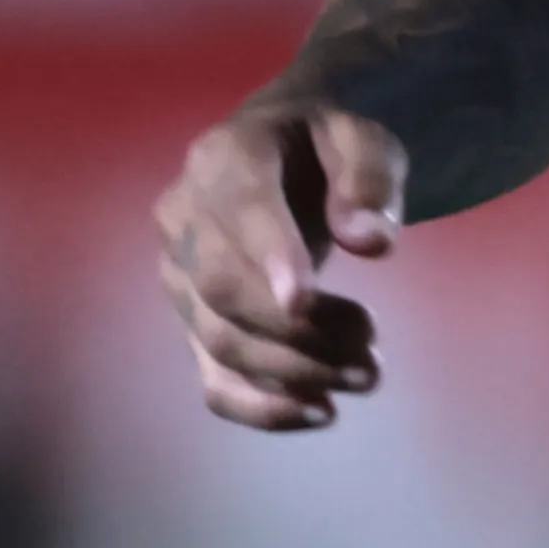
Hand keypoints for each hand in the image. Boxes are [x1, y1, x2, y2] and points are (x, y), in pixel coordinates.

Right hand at [151, 99, 406, 430]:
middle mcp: (183, 216)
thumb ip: (369, 175)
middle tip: (370, 349)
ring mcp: (179, 275)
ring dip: (293, 371)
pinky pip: (212, 378)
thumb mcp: (362, 135)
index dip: (269, 256)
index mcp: (225, 156)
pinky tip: (322, 412)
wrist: (283, 151)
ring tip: (366, 375)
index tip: (307, 302)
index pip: (240, 208)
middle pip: (222, 289)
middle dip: (296, 331)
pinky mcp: (191, 322)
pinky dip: (262, 407)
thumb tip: (370, 240)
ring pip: (218, 340)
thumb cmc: (325, 144)